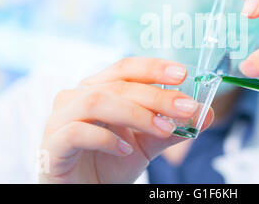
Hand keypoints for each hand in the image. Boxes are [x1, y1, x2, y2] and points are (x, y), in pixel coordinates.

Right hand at [39, 57, 213, 182]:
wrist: (84, 191)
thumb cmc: (110, 162)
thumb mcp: (147, 144)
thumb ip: (172, 129)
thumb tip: (207, 114)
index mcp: (99, 88)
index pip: (126, 67)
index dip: (154, 67)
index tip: (183, 73)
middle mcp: (77, 96)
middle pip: (118, 84)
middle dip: (156, 95)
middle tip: (186, 107)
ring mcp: (60, 119)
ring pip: (97, 101)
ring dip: (136, 113)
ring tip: (164, 128)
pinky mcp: (51, 145)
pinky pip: (77, 132)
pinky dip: (106, 138)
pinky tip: (126, 151)